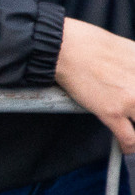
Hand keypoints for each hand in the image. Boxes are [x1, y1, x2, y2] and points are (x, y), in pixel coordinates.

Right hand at [56, 17, 134, 152]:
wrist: (66, 48)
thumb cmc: (91, 44)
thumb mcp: (130, 50)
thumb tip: (134, 78)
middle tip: (130, 113)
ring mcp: (131, 100)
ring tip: (131, 132)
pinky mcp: (112, 112)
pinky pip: (129, 139)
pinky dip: (130, 148)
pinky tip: (129, 150)